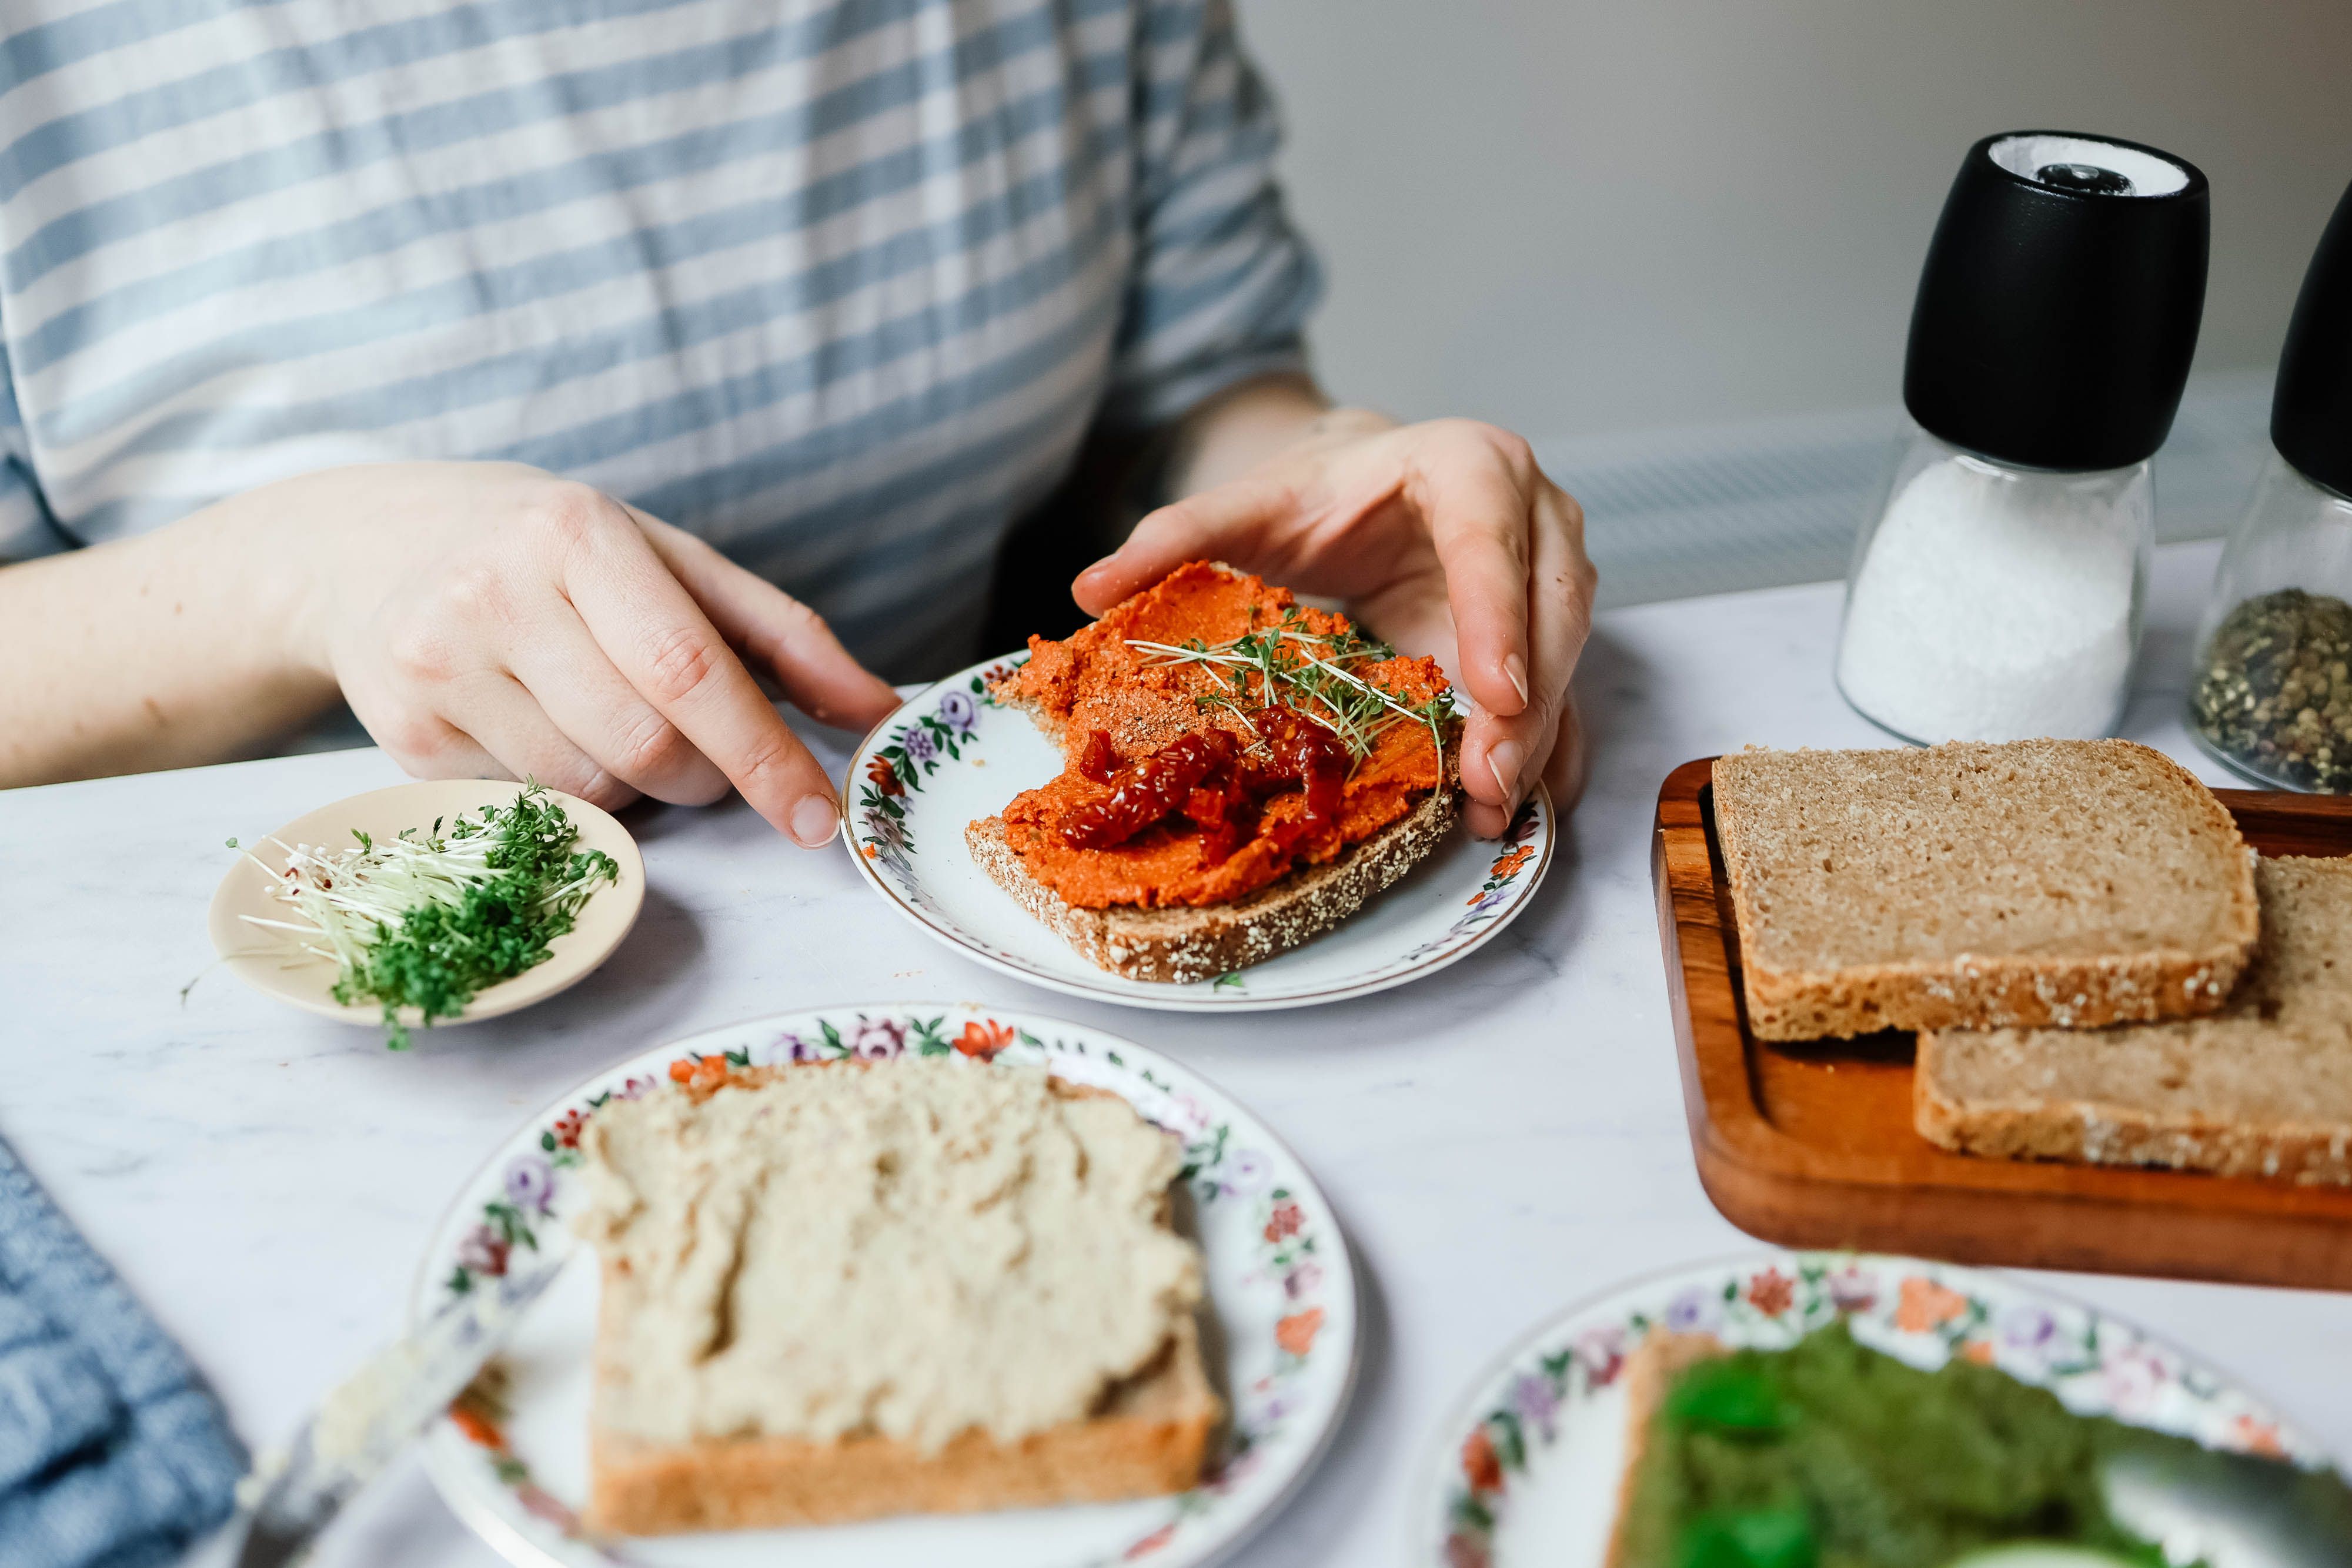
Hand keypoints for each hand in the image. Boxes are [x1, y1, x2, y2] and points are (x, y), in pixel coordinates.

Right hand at [295, 462, 898, 845]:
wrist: (372, 547)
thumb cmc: (554, 554)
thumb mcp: (673, 563)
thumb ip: (785, 638)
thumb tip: (880, 713)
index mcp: (577, 534)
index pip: (690, 670)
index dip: (763, 755)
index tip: (819, 817)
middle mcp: (494, 593)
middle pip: (645, 747)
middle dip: (702, 774)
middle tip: (701, 751)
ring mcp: (437, 667)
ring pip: (590, 789)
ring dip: (633, 785)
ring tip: (603, 717)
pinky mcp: (400, 736)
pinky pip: (529, 806)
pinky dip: (566, 789)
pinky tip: (537, 727)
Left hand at [1073, 413, 1594, 838]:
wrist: (1366, 485)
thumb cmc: (1315, 496)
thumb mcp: (1246, 507)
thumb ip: (1174, 536)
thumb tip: (1089, 588)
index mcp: (1466, 465)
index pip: (1490, 538)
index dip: (1497, 614)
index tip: (1494, 692)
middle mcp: (1532, 512)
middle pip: (1550, 607)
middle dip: (1527, 700)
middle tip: (1488, 781)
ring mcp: (1552, 571)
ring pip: (1568, 655)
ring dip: (1538, 737)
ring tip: (1492, 809)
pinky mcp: (1547, 629)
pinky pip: (1562, 693)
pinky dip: (1542, 751)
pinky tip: (1507, 807)